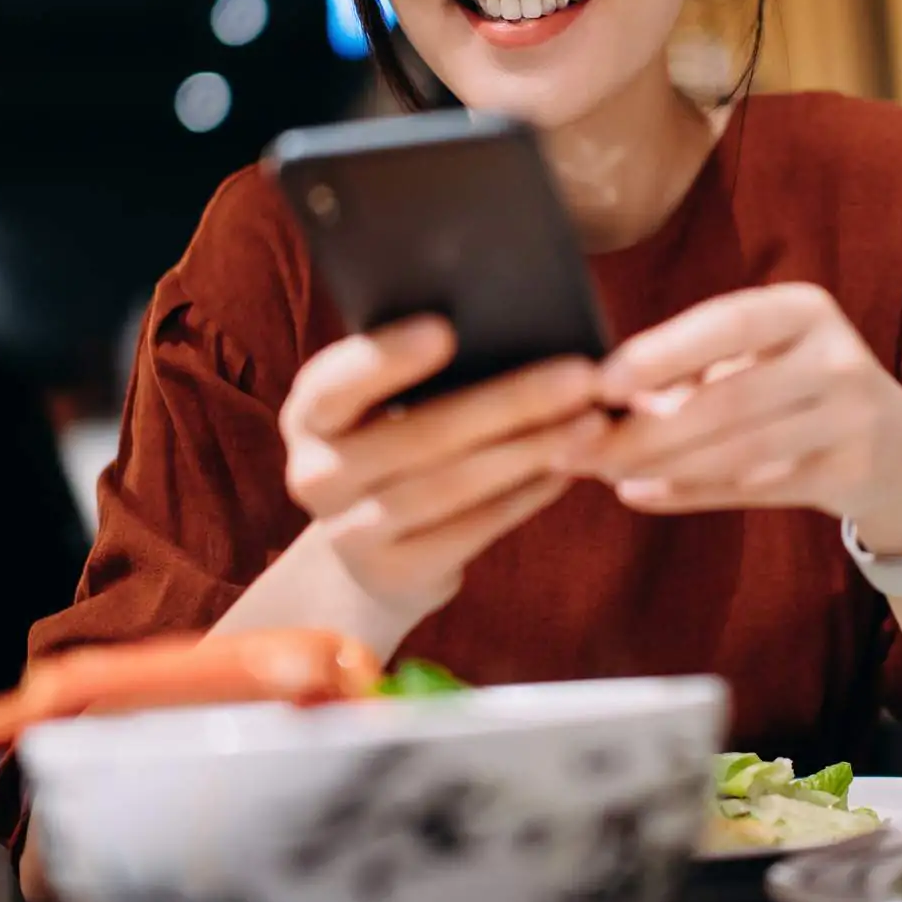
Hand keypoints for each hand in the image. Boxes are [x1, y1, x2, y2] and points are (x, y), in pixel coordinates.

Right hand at [280, 317, 607, 614]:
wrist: (374, 551)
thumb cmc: (398, 444)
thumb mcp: (387, 406)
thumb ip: (425, 372)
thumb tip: (518, 327)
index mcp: (311, 414)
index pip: (334, 384)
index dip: (385, 359)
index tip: (445, 330)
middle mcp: (317, 474)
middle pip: (420, 436)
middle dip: (509, 402)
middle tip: (580, 377)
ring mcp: (351, 532)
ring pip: (453, 486)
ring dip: (530, 452)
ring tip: (590, 424)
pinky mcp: (395, 574)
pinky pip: (472, 529)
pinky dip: (525, 496)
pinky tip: (568, 468)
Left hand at [576, 284, 901, 555]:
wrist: (895, 447)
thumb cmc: (798, 388)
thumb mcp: (763, 356)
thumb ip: (694, 369)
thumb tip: (606, 395)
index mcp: (805, 311)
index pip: (729, 323)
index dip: (663, 352)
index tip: (603, 380)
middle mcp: (836, 358)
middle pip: (728, 399)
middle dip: (646, 428)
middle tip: (580, 445)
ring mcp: (851, 419)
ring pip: (739, 451)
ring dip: (662, 465)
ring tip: (602, 470)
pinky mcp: (850, 474)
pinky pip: (755, 491)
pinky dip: (690, 494)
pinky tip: (641, 493)